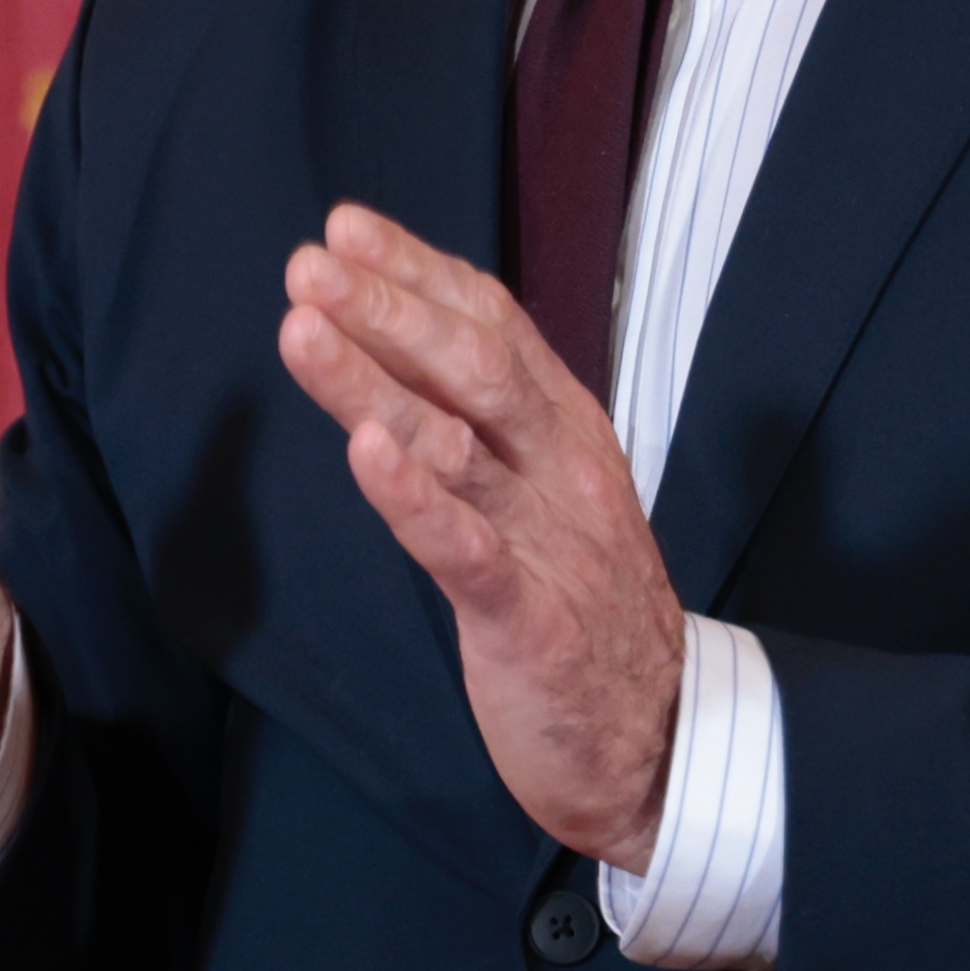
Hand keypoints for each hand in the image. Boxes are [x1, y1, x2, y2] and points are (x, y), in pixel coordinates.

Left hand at [272, 206, 685, 884]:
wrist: (663, 741)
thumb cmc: (586, 610)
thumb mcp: (549, 495)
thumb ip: (490, 428)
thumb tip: (411, 350)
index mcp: (564, 433)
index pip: (493, 327)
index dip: (419, 274)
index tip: (347, 229)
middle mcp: (561, 470)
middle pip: (473, 368)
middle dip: (387, 310)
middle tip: (309, 263)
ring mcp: (549, 542)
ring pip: (455, 445)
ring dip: (374, 383)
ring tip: (306, 329)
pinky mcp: (531, 618)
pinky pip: (466, 550)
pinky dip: (414, 500)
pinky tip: (365, 454)